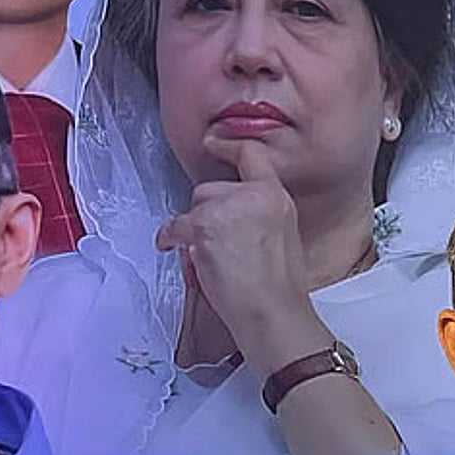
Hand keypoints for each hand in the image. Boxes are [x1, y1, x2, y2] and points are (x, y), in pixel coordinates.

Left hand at [156, 136, 328, 373]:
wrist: (271, 311)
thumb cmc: (279, 288)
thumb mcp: (283, 236)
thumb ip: (261, 214)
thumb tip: (232, 217)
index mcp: (277, 197)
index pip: (251, 156)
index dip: (229, 147)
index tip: (214, 142)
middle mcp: (254, 195)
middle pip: (211, 188)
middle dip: (206, 212)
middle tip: (215, 241)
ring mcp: (228, 209)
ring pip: (194, 206)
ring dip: (193, 228)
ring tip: (206, 255)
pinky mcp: (204, 226)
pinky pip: (176, 225)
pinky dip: (171, 238)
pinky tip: (174, 248)